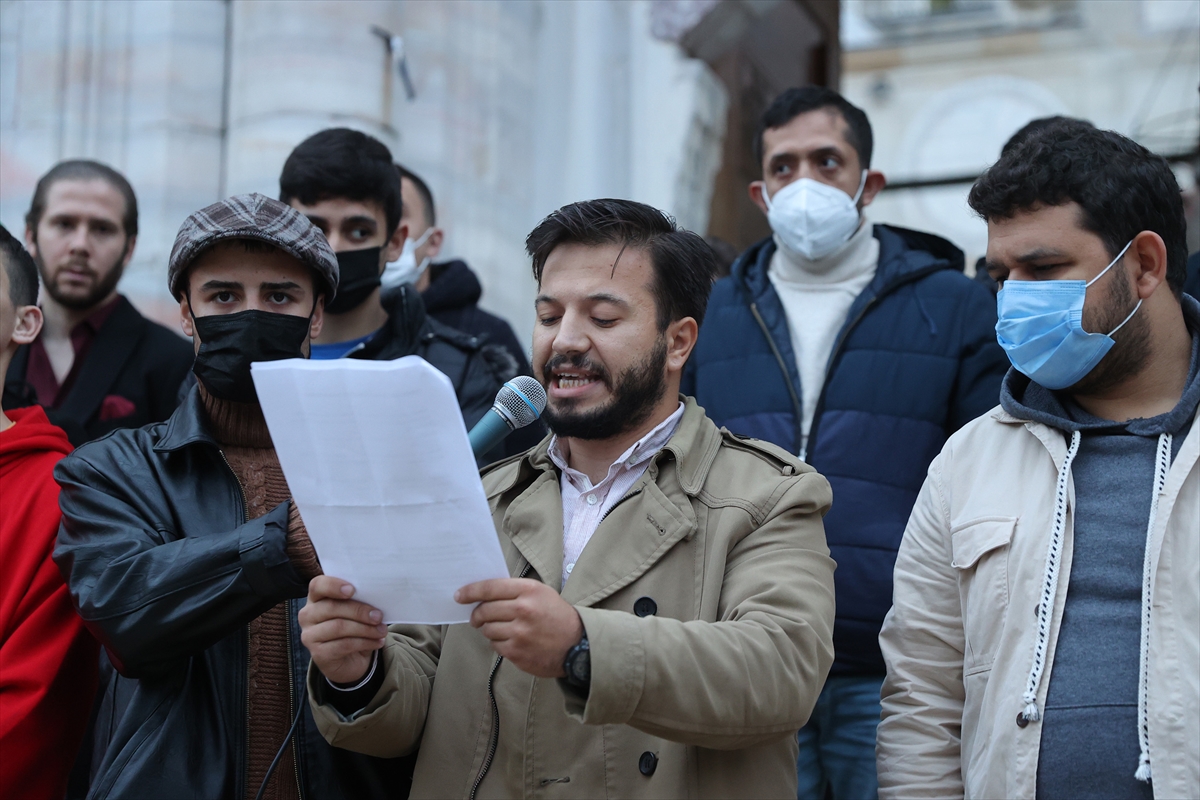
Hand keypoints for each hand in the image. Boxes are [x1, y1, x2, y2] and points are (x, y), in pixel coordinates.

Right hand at [299, 576, 387, 684]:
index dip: (333, 585)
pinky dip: (365, 642)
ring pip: (339, 627)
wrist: (349, 660)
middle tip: (379, 616)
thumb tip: (377, 595)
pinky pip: (344, 645)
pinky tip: (377, 641)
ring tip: (382, 630)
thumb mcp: (355, 611)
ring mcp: (310, 635)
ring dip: (365, 629)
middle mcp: (308, 615)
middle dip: (359, 611)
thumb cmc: (352, 627)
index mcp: (316, 597)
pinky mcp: (318, 654)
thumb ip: (359, 600)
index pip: (317, 585)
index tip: (352, 590)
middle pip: (332, 607)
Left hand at [456, 578, 582, 677]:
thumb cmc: (557, 616)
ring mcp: (519, 633)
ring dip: (489, 629)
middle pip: (484, 610)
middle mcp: (523, 610)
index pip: (490, 587)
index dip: (470, 591)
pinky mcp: (517, 652)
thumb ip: (514, 591)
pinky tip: (512, 641)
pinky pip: (495, 645)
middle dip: (477, 614)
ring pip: (487, 629)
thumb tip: (483, 594)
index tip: (459, 595)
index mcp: (529, 591)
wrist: (578, 645)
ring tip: (502, 629)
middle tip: (477, 617)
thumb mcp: (541, 593)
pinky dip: (499, 643)